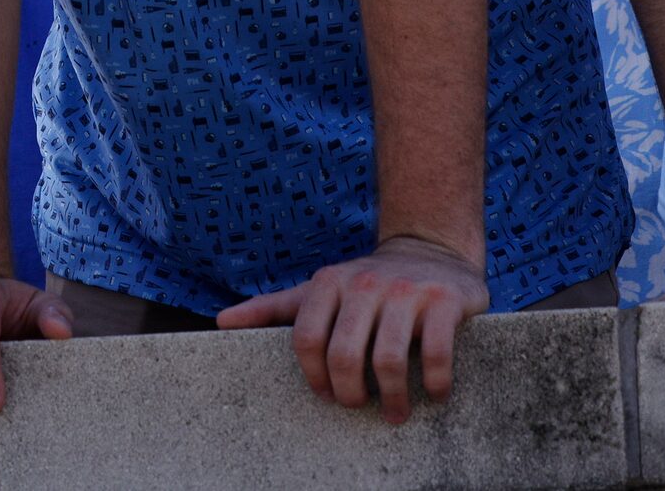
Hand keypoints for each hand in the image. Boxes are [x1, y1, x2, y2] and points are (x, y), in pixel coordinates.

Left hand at [217, 233, 488, 424]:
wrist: (430, 251)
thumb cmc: (365, 285)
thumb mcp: (318, 290)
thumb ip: (273, 308)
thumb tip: (221, 322)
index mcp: (328, 283)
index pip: (306, 339)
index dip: (314, 376)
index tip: (326, 395)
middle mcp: (364, 284)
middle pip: (344, 355)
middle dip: (349, 394)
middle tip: (357, 406)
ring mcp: (405, 292)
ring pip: (389, 360)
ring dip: (393, 398)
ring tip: (394, 412)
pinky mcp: (443, 300)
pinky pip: (436, 353)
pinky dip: (436, 383)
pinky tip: (435, 395)